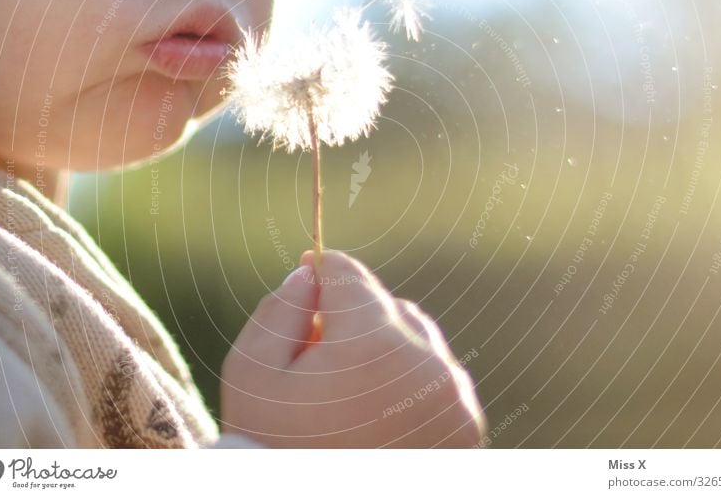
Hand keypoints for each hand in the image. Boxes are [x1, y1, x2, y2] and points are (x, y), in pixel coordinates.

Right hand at [220, 250, 486, 446]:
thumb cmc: (274, 448)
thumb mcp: (252, 375)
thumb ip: (279, 311)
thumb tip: (310, 274)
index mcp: (373, 347)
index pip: (350, 277)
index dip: (321, 273)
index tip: (308, 274)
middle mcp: (429, 366)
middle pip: (386, 306)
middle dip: (351, 322)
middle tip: (317, 359)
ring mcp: (455, 400)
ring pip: (417, 338)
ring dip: (384, 348)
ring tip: (348, 394)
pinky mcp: (467, 428)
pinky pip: (438, 376)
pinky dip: (410, 381)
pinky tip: (376, 413)